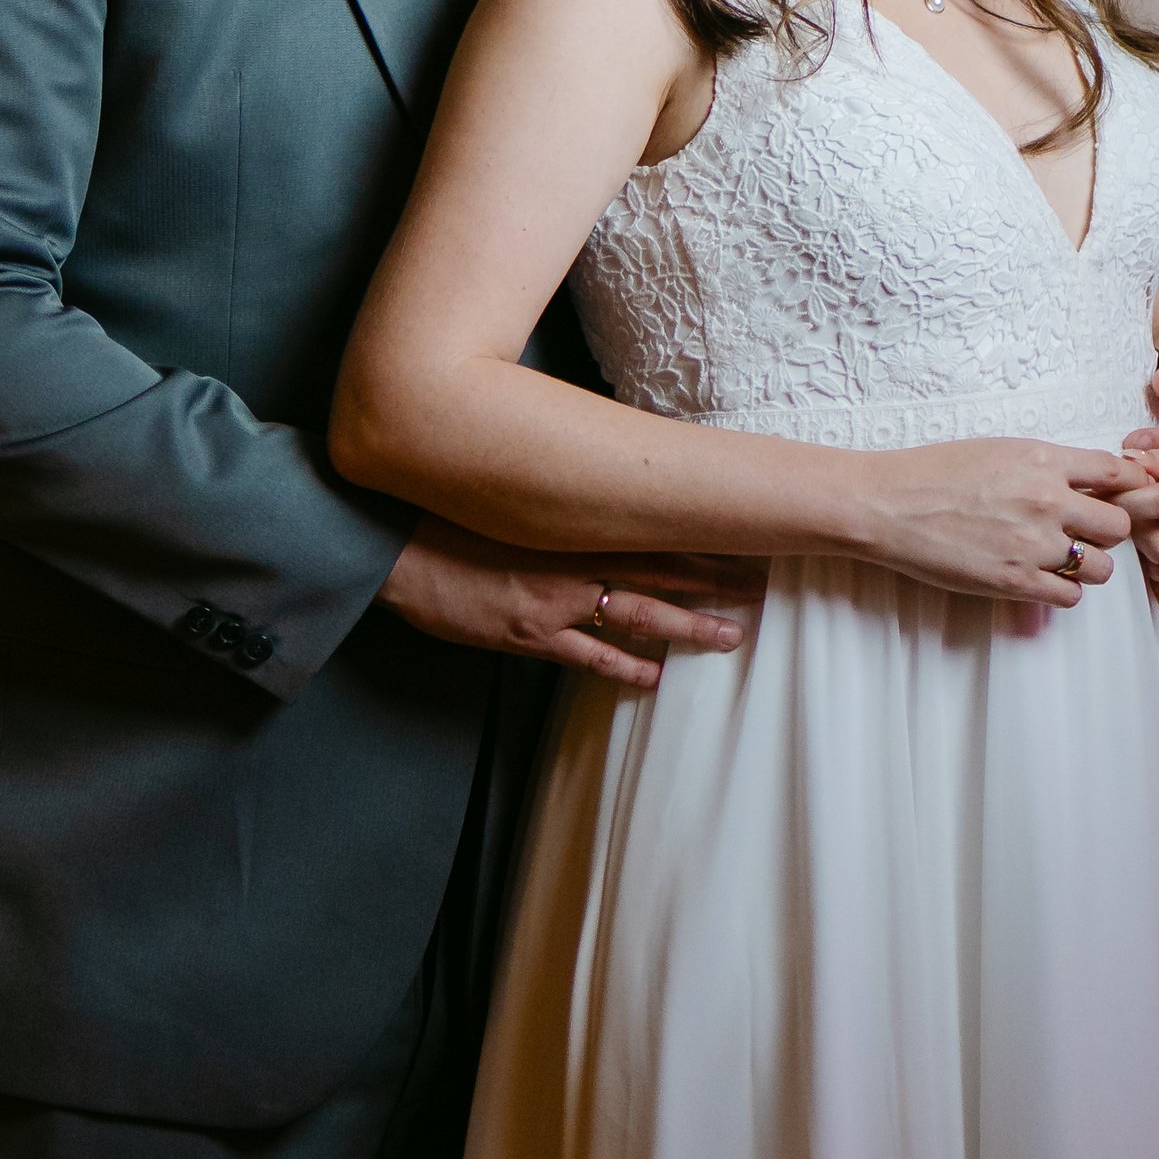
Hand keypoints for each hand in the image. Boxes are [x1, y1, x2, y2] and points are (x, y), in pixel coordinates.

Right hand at [382, 516, 759, 691]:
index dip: (702, 532)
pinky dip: (626, 669)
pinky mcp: (531, 636)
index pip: (654, 525)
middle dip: (715, 579)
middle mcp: (574, 559)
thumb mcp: (510, 492)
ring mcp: (556, 601)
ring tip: (733, 635)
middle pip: (661, 568)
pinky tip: (656, 678)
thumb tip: (599, 480)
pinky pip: (590, 657)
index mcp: (572, 520)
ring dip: (688, 625)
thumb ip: (557, 493)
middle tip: (763, 584)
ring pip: (639, 615)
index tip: (743, 532)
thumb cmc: (448, 512)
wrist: (395, 549)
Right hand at [852, 438, 1146, 610]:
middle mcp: (1047, 501)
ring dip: (1089, 565)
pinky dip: (1062, 590)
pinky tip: (1040, 577)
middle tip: (1085, 531)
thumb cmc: (935, 471)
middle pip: (1119, 526)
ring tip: (1060, 558)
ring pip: (1102, 568)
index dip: (1128, 486)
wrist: (888, 504)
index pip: (1118, 473)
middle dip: (1107, 530)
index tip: (1120, 496)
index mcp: (1044, 460)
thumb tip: (1089, 481)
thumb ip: (1048, 465)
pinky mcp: (1016, 582)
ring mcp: (1034, 545)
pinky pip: (1071, 596)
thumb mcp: (1000, 450)